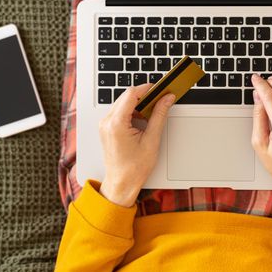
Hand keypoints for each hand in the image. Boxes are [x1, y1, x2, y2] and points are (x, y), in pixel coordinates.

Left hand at [99, 84, 174, 206]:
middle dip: (144, 95)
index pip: (131, 94)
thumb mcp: (152, 139)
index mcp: (116, 124)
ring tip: (152, 112)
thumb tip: (167, 99)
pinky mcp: (107, 128)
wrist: (121, 183)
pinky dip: (132, 111)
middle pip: (126, 96)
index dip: (147, 88)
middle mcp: (107, 122)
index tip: (160, 88)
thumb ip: (160, 115)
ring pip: (123, 102)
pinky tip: (142, 119)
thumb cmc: (134, 168)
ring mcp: (105, 124)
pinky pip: (119, 111)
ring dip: (138, 103)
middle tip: (160, 99)